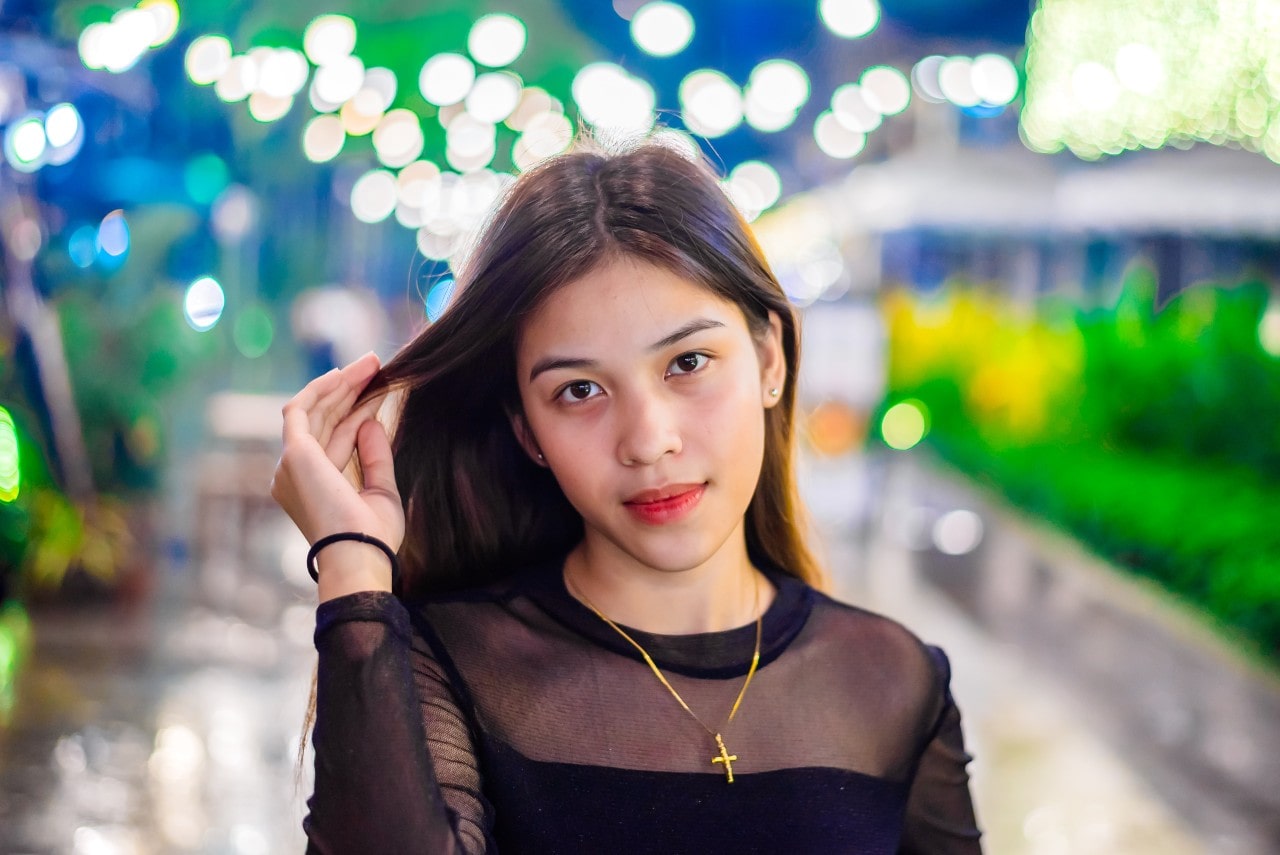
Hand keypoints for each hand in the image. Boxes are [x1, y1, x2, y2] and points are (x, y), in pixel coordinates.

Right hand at [271, 352, 404, 597]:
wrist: (360, 554)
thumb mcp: (381, 490)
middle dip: (350, 391)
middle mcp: (295, 475)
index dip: (358, 411)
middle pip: (324, 420)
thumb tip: (370, 421)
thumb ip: (374, 456)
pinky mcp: (293, 454)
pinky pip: (301, 409)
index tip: (381, 391)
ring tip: (371, 363)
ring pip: (314, 411)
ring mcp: (290, 464)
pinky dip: (321, 389)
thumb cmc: (373, 536)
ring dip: (342, 384)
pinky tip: (345, 374)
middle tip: (376, 366)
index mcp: (314, 487)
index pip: (335, 438)